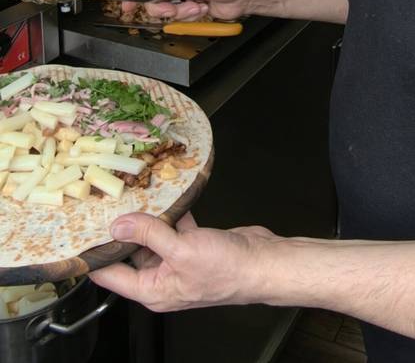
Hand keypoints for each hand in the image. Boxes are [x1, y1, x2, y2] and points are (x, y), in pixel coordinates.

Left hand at [88, 212, 278, 311]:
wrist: (262, 263)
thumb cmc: (226, 269)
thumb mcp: (181, 250)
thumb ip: (149, 235)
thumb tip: (120, 224)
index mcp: (152, 289)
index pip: (110, 274)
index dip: (94, 255)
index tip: (82, 233)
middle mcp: (163, 277)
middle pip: (131, 253)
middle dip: (122, 230)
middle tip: (110, 204)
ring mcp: (180, 260)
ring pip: (154, 237)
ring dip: (148, 218)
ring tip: (136, 196)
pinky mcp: (196, 245)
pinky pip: (176, 228)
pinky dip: (172, 214)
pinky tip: (170, 197)